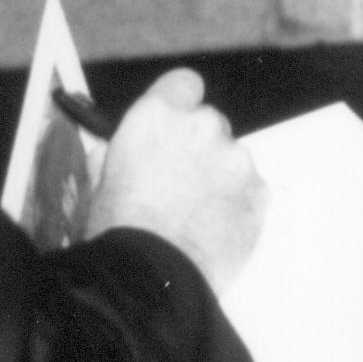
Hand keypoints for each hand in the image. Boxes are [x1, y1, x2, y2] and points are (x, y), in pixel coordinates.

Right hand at [84, 67, 265, 294]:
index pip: (183, 84)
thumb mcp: (102, 181)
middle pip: (209, 124)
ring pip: (232, 158)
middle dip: (198, 147)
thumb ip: (124, 153)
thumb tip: (129, 149)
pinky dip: (238, 203)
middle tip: (180, 184)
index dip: (178, 104)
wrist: (152, 277)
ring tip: (196, 216)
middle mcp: (203, 126)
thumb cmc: (116, 231)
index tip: (172, 127)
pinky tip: (215, 229)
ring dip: (220, 177)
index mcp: (157, 116)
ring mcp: (236, 158)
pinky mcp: (260, 191)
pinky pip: (251, 189)